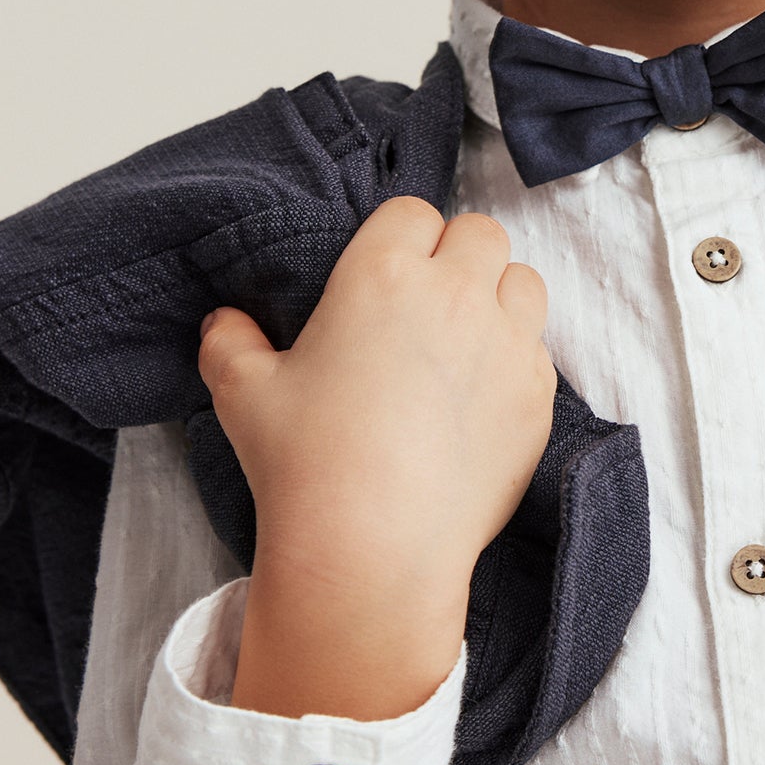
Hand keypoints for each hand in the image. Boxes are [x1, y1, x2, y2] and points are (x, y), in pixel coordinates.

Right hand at [196, 197, 554, 716]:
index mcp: (382, 273)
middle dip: (457, 257)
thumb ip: (229, 341)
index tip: (386, 275)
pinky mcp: (537, 395)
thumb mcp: (243, 393)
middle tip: (427, 304)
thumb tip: (225, 320)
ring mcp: (506, 343)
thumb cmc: (304, 465)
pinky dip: (515, 360)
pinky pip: (539, 349)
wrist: (373, 551)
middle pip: (480, 234)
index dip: (400, 240)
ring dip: (498, 297)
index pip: (413, 213)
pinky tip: (479, 398)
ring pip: (523, 282)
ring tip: (463, 341)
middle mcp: (454, 293)